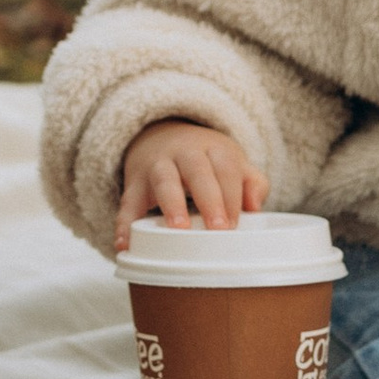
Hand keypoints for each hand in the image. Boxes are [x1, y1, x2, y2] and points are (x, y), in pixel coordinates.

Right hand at [115, 121, 266, 244]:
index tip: (235, 224)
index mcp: (212, 148)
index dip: (232, 195)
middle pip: (197, 171)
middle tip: (218, 228)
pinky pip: (127, 203)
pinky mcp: (134, 184)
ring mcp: (156, 166)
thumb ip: (251, 182)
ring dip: (171, 204)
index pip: (226, 167)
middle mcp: (183, 153)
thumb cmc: (204, 160)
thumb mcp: (230, 161)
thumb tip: (255, 207)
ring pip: (163, 180)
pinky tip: (125, 244)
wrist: (158, 134)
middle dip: (209, 198)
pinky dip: (123, 224)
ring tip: (178, 228)